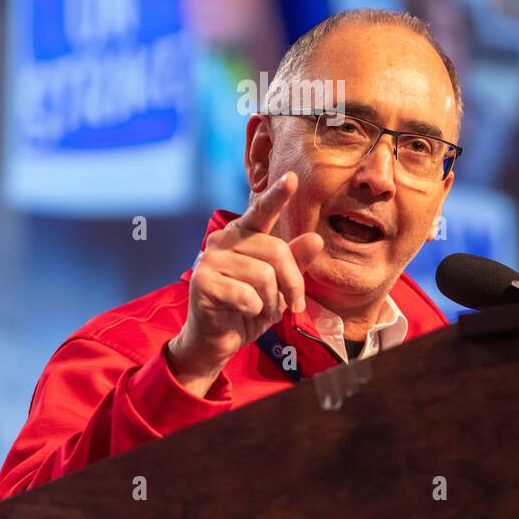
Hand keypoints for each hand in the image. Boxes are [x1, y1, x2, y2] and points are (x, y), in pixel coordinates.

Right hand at [168, 172, 323, 394]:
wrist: (216, 340)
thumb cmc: (248, 308)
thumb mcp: (279, 286)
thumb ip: (295, 261)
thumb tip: (316, 238)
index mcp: (243, 234)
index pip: (262, 211)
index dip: (277, 195)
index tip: (292, 178)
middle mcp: (224, 239)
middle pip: (277, 251)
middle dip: (293, 284)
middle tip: (293, 305)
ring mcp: (209, 258)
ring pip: (264, 275)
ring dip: (272, 301)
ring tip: (265, 310)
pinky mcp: (202, 281)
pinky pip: (246, 294)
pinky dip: (255, 310)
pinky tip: (246, 313)